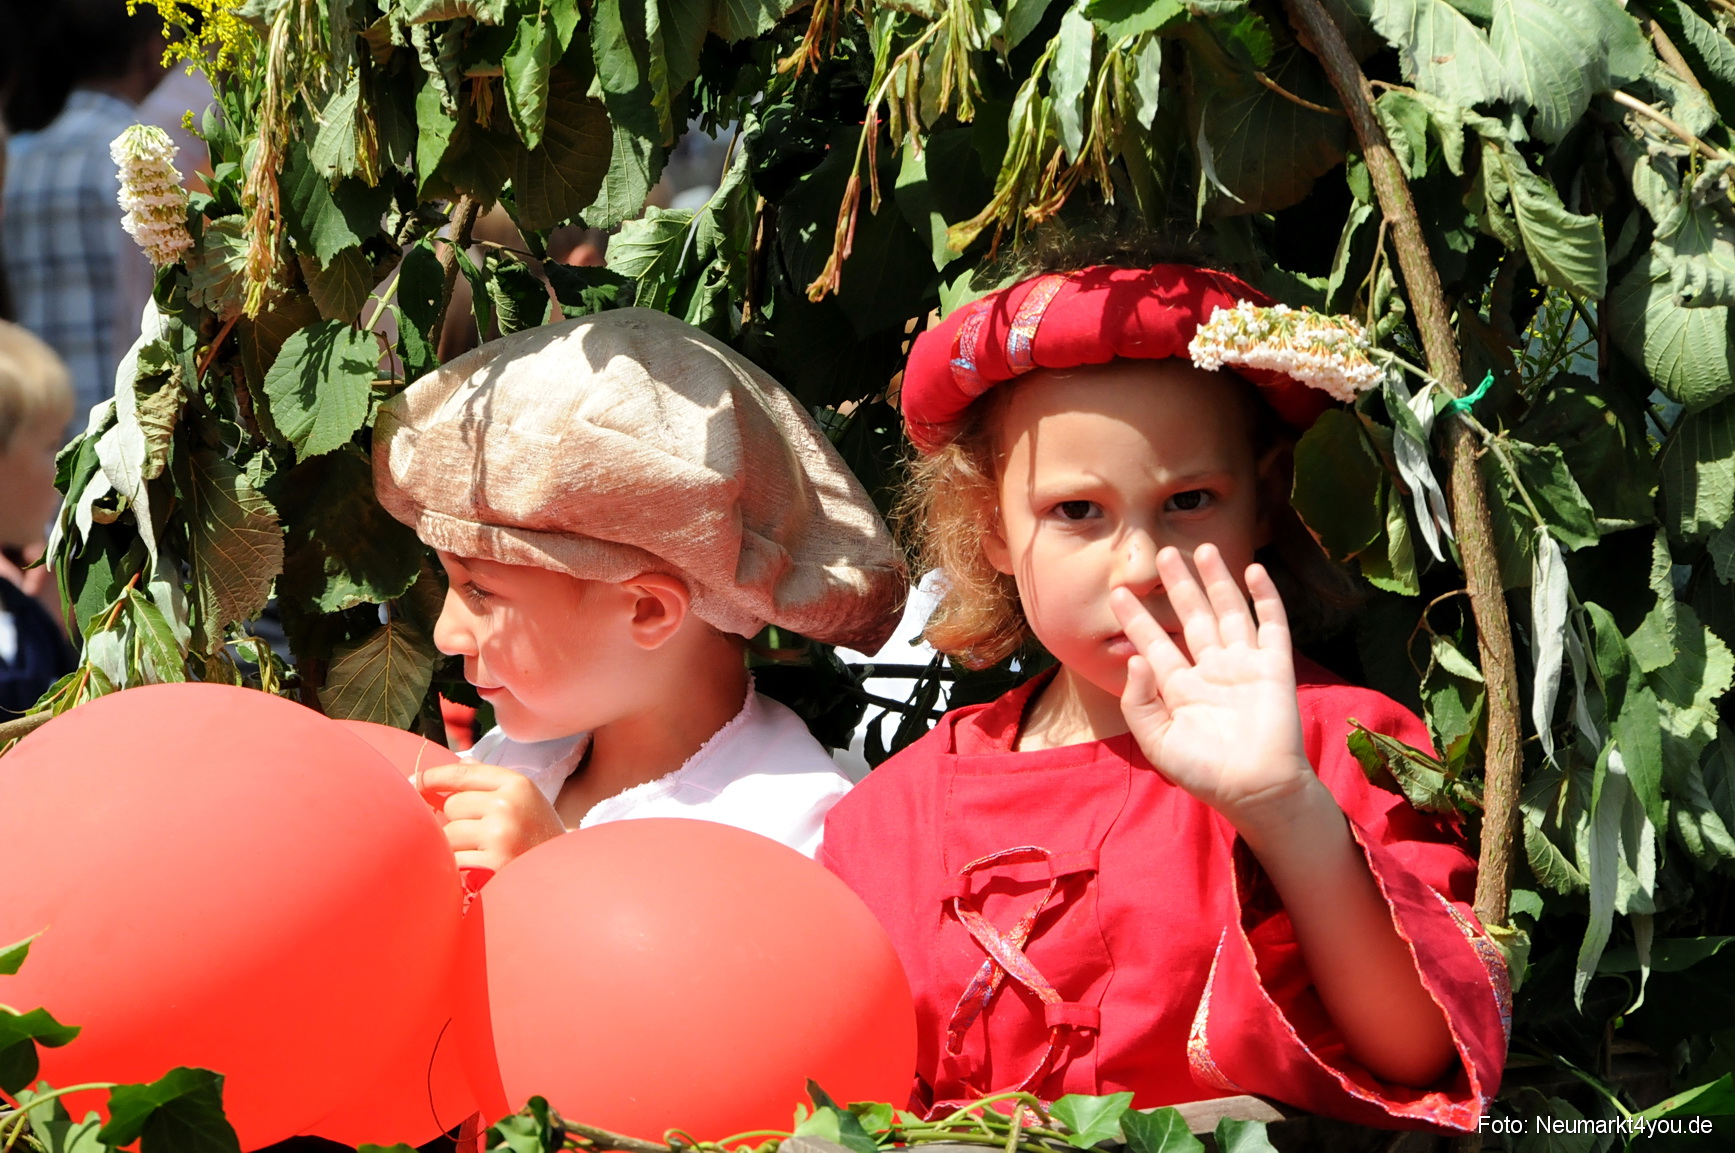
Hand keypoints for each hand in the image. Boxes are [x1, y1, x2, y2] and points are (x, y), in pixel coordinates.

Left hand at [416, 761, 566, 872]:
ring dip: (458, 847)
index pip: (462, 773)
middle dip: (458, 821)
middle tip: (482, 836)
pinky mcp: (492, 864)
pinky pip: (454, 860)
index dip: (432, 777)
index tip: (413, 782)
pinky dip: (460, 868)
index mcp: (517, 784)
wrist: (565, 878)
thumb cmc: (539, 837)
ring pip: (449, 834)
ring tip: (484, 855)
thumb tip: (458, 763)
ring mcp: (500, 834)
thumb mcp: (525, 800)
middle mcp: (508, 805)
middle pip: (452, 805)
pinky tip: (479, 871)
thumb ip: (490, 782)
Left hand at [1109, 544, 1313, 828]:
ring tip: (1204, 548)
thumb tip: (1135, 658)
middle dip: (1178, 585)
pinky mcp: (1274, 668)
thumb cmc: (1204, 773)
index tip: (1117, 592)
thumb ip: (1139, 702)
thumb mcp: (1157, 742)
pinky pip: (1271, 625)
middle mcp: (1211, 671)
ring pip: (1228, 612)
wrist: (1255, 790)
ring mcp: (1244, 666)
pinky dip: (1264, 597)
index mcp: (1180, 689)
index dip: (1137, 618)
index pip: (1154, 643)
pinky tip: (1253, 571)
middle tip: (1163, 553)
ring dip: (1217, 581)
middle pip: (1192, 617)